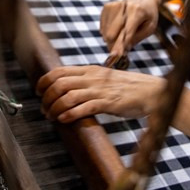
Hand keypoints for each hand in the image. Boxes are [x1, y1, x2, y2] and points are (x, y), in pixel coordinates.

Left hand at [36, 65, 164, 122]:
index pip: (59, 71)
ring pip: (67, 96)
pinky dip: (70, 114)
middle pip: (59, 84)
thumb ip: (88, 80)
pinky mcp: (108, 103)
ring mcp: (99, 90)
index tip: (38, 92)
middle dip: (46, 97)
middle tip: (44, 109)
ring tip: (52, 116)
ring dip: (55, 108)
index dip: (44, 82)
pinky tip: (63, 119)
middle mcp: (92, 78)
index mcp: (90, 70)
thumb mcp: (104, 78)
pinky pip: (83, 108)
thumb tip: (69, 87)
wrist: (150, 92)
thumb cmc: (127, 88)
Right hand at [99, 0, 159, 55]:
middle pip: (112, 34)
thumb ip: (137, 38)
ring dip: (113, 39)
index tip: (116, 55)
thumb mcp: (150, 27)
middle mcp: (123, 7)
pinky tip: (118, 27)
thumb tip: (124, 48)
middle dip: (114, 45)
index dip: (121, 45)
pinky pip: (102, 28)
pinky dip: (109, 32)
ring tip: (123, 33)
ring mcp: (113, 6)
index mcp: (137, 12)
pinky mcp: (106, 7)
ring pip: (105, 33)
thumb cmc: (148, 14)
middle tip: (120, 50)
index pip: (126, 31)